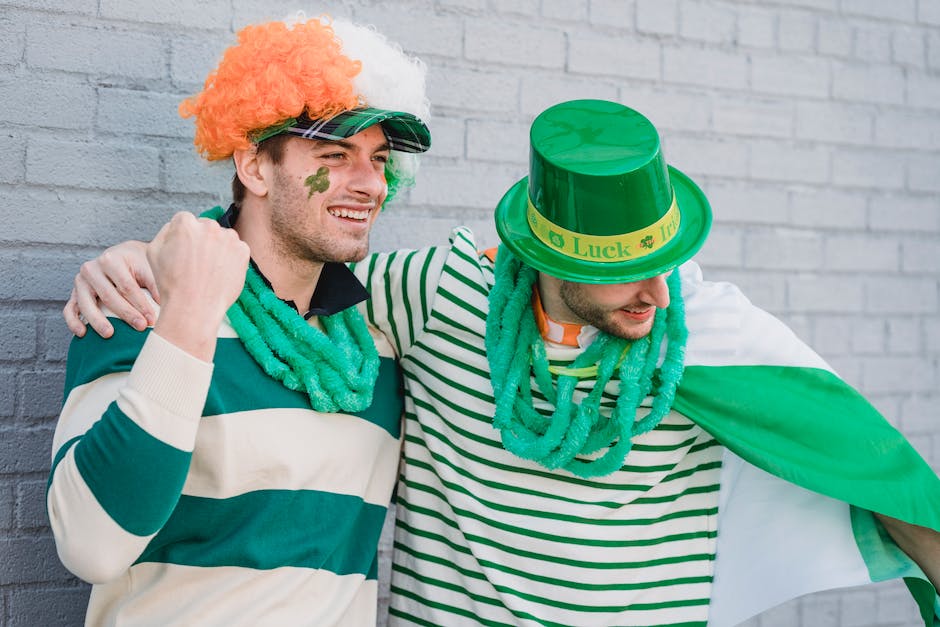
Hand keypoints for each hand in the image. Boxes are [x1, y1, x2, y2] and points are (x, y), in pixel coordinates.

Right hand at [64, 241, 157, 337]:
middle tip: (140, 327)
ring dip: (97, 321)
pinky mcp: (74, 293)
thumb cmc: (139, 264)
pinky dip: (73, 321)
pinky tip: (82, 334)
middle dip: (125, 314)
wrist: (124, 256)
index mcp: (111, 259)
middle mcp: (92, 269)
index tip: (152, 320)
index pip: (126, 286)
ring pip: (86, 303)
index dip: (140, 304)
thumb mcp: (148, 268)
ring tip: (110, 335)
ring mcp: (80, 281)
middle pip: (108, 295)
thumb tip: (166, 306)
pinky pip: (70, 308)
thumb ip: (155, 285)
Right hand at [149, 212, 249, 359]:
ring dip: (218, 248)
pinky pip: (237, 250)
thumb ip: (165, 232)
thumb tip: (177, 225)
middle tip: (198, 264)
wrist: (194, 307)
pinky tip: (221, 273)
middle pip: (206, 228)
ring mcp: (228, 238)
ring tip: (209, 270)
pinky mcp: (243, 250)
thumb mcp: (153, 252)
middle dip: (202, 241)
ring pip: (223, 238)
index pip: (186, 221)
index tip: (185, 252)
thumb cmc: (171, 283)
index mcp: (185, 223)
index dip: (184, 238)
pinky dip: (232, 259)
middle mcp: (208, 226)